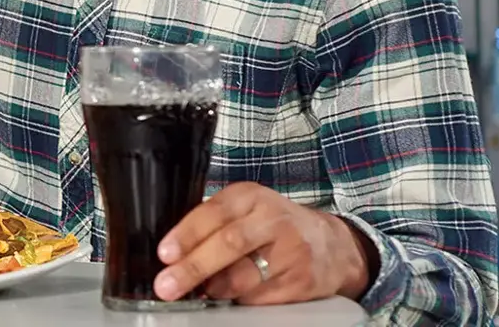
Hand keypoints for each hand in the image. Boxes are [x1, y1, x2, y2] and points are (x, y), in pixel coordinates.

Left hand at [154, 182, 371, 304]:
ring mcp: (292, 251)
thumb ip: (212, 225)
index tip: (165, 254)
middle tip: (167, 285)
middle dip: (193, 267)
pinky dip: (240, 300)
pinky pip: (260, 297)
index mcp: (251, 197)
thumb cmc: (274, 226)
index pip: (214, 212)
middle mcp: (274, 220)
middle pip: (229, 243)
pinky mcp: (302, 281)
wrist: (333, 245)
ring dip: (215, 288)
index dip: (187, 235)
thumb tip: (172, 255)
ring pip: (244, 276)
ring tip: (203, 291)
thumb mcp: (246, 210)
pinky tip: (233, 297)